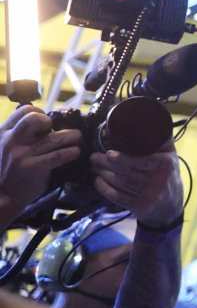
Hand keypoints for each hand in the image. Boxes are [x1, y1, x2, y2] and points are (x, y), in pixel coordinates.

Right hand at [0, 105, 82, 224]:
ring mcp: (21, 155)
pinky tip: (76, 152)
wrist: (2, 196)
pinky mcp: (33, 168)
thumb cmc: (9, 170)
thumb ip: (21, 134)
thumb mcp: (7, 147)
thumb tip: (50, 119)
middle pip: (35, 118)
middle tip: (58, 130)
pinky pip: (59, 155)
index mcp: (3, 133)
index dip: (40, 113)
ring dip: (73, 136)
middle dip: (52, 121)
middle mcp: (11, 141)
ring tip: (79, 139)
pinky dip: (72, 152)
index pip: (24, 111)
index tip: (49, 122)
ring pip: (55, 138)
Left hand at [91, 142, 181, 226]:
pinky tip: (97, 182)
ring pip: (120, 183)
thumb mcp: (171, 156)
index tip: (109, 153)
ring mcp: (149, 195)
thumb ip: (161, 140)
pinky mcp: (139, 206)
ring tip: (95, 167)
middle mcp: (159, 181)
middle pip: (126, 171)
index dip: (123, 158)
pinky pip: (117, 197)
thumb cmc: (167, 175)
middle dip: (106, 164)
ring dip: (103, 174)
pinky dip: (104, 189)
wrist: (170, 206)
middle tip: (94, 157)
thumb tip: (148, 117)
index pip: (141, 161)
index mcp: (166, 165)